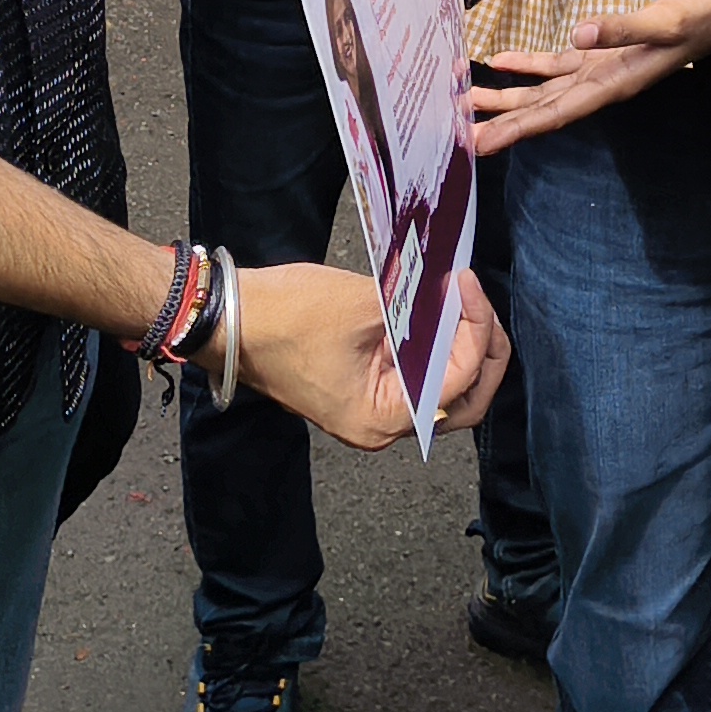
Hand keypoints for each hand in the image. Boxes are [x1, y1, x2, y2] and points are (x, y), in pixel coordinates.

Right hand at [228, 261, 511, 447]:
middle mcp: (380, 428)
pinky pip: (415, 377)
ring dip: (460, 349)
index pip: (457, 380)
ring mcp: (371, 411)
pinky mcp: (363, 389)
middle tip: (477, 299)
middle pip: (462, 401)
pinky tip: (437, 311)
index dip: (475, 328)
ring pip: (442, 392)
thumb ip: (420, 307)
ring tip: (462, 302)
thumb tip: (457, 293)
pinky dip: (434, 348)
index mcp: (381, 419)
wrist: (227, 319)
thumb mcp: (364, 303)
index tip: (467, 284)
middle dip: (483, 350)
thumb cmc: (284, 317)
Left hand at [467, 0, 710, 155]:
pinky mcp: (598, 53)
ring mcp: (597, 71)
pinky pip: (555, 64)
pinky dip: (527, 64)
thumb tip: (578, 34)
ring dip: (505, 95)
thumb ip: (620, 28)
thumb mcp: (662, 22)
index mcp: (611, 85)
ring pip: (542, 91)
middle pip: (540, 111)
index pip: (554, 114)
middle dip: (500, 122)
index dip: (515, 129)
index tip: (481, 144)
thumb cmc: (695, 19)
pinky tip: (499, 61)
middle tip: (457, 132)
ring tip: (465, 99)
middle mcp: (599, 86)